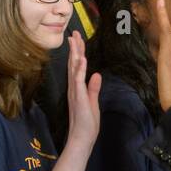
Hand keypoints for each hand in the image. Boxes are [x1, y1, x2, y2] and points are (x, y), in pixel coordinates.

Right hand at [64, 30, 101, 150]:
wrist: (82, 138)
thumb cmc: (87, 123)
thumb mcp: (93, 102)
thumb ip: (94, 88)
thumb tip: (97, 75)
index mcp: (77, 88)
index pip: (77, 67)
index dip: (77, 52)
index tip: (77, 39)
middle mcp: (73, 87)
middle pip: (73, 64)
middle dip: (74, 48)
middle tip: (74, 33)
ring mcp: (75, 92)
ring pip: (74, 68)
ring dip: (75, 54)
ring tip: (76, 40)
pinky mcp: (78, 97)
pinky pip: (78, 80)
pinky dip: (79, 69)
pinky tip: (81, 59)